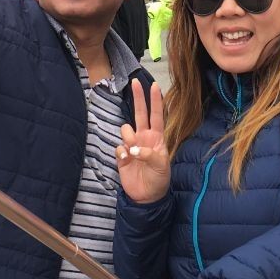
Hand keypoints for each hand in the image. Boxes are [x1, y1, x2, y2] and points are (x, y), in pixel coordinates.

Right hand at [115, 81, 169, 203]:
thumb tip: (133, 148)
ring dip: (128, 138)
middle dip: (138, 98)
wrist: (146, 196)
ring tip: (133, 154)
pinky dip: (122, 153)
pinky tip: (126, 161)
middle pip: (140, 113)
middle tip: (135, 82)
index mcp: (157, 138)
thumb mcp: (161, 166)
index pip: (156, 116)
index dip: (155, 101)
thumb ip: (149, 154)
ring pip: (125, 130)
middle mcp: (144, 138)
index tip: (154, 85)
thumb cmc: (159, 179)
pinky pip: (118, 146)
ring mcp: (132, 145)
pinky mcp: (121, 155)